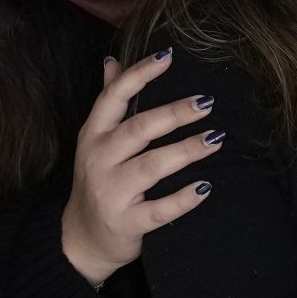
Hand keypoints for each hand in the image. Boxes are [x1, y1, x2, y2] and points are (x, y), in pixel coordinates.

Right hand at [60, 50, 222, 286]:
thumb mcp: (95, 141)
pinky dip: (183, 199)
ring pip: (151, 166)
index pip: (113, 98)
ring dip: (186, 151)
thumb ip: (108, 103)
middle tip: (207, 102)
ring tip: (216, 139)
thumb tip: (113, 62)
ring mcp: (111, 193)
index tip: (168, 56)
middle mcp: (99, 160)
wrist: (81, 241)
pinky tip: (206, 187)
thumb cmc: (98, 182)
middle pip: (138, 130)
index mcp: (93, 135)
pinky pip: (159, 210)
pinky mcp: (126, 223)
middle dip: (174, 114)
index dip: (139, 75)